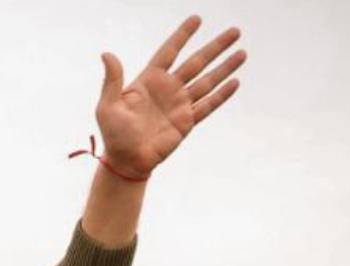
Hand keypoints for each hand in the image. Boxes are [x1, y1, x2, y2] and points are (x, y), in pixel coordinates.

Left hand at [96, 16, 245, 178]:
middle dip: (215, 47)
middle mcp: (168, 89)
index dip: (182, 35)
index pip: (169, 51)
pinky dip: (222, 94)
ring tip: (242, 52)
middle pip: (197, 62)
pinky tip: (235, 82)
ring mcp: (180, 105)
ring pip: (208, 81)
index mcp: (149, 81)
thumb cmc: (114, 135)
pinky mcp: (187, 122)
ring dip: (225, 67)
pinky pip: (208, 105)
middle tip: (235, 31)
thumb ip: (112, 81)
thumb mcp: (108, 106)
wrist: (127, 162)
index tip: (197, 19)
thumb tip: (107, 54)